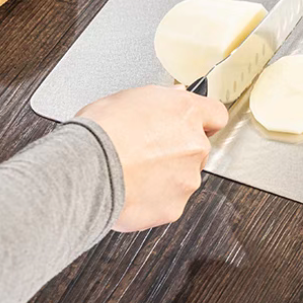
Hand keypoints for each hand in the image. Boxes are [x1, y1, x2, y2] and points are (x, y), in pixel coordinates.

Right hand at [76, 85, 227, 231]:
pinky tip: (131, 190)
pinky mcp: (175, 206)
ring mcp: (188, 178)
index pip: (216, 115)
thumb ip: (160, 98)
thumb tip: (173, 95)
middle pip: (199, 149)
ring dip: (166, 177)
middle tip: (147, 152)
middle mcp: (195, 145)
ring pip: (184, 177)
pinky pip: (169, 202)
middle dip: (178, 151)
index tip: (198, 126)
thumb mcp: (127, 97)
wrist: (86, 170)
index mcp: (186, 113)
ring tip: (133, 172)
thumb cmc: (101, 132)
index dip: (205, 121)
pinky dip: (153, 200)